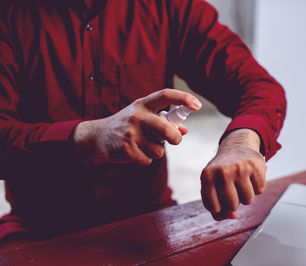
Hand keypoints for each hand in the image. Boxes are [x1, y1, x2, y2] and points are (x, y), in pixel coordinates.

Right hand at [73, 89, 201, 164]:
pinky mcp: (125, 148)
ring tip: (143, 145)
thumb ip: (165, 121)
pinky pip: (148, 160)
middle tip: (174, 140)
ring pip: (159, 150)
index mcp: (143, 104)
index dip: (184, 98)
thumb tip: (184, 130)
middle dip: (175, 138)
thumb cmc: (129, 125)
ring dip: (156, 152)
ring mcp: (130, 132)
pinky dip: (145, 160)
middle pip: (166, 130)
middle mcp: (137, 115)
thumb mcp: (144, 117)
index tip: (197, 105)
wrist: (98, 135)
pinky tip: (135, 152)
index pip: (166, 95)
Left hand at [201, 129, 266, 220]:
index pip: (214, 208)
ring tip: (242, 182)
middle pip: (232, 206)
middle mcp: (222, 171)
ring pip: (248, 200)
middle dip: (234, 201)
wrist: (237, 146)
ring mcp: (240, 168)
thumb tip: (234, 216)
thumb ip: (217, 209)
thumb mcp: (212, 186)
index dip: (220, 208)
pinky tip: (251, 176)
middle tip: (233, 188)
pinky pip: (260, 190)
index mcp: (207, 177)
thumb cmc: (222, 171)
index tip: (221, 198)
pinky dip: (257, 187)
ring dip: (246, 195)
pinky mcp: (255, 166)